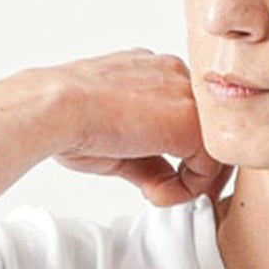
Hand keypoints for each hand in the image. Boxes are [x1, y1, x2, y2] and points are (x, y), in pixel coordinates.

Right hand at [46, 47, 232, 207]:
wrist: (57, 108)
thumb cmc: (70, 119)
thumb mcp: (118, 143)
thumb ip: (148, 159)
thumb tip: (161, 182)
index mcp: (156, 74)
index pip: (186, 117)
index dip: (181, 155)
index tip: (160, 181)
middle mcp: (176, 77)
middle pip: (206, 132)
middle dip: (195, 172)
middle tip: (170, 195)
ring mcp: (187, 97)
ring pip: (212, 150)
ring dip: (188, 184)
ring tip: (153, 194)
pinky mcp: (190, 122)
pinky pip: (207, 167)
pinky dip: (185, 189)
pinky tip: (153, 192)